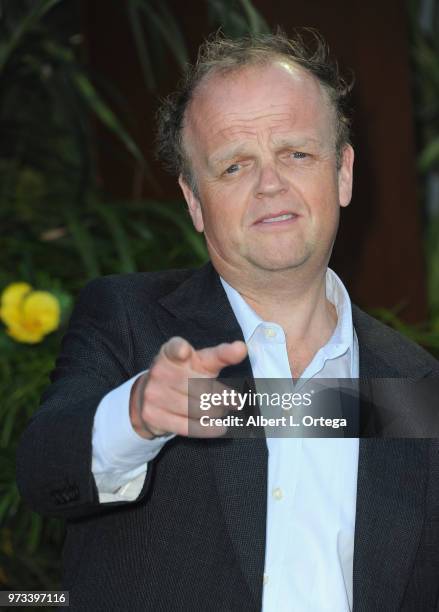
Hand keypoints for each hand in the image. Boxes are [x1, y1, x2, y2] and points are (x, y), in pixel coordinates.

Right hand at [129, 336, 246, 438]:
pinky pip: (186, 426)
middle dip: (221, 396)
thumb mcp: (202, 361)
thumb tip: (242, 348)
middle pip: (196, 385)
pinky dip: (207, 429)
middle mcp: (159, 371)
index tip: (184, 352)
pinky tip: (220, 428)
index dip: (179, 350)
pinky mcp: (153, 415)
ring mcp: (153, 393)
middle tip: (237, 402)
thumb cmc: (186, 374)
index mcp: (170, 353)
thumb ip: (222, 355)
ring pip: (194, 408)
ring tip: (225, 412)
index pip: (174, 348)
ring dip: (216, 413)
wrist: (151, 395)